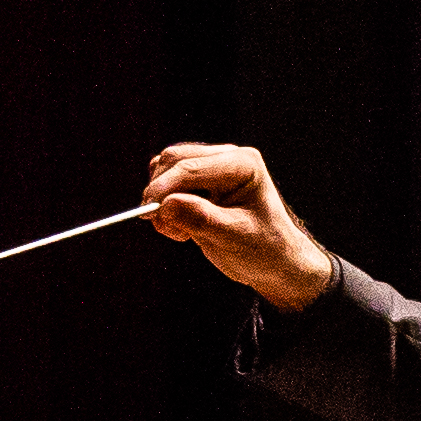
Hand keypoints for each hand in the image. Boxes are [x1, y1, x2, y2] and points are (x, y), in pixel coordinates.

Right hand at [139, 141, 335, 309]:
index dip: (163, 188)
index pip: (190, 167)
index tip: (147, 213)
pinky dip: (164, 203)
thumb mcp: (233, 238)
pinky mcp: (200, 180)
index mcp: (242, 164)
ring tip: (180, 231)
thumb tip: (165, 204)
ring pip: (166, 169)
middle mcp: (227, 157)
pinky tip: (181, 227)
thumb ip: (200, 218)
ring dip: (162, 199)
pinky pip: (167, 182)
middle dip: (161, 193)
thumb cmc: (262, 249)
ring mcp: (212, 166)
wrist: (273, 262)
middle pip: (174, 160)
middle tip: (164, 228)